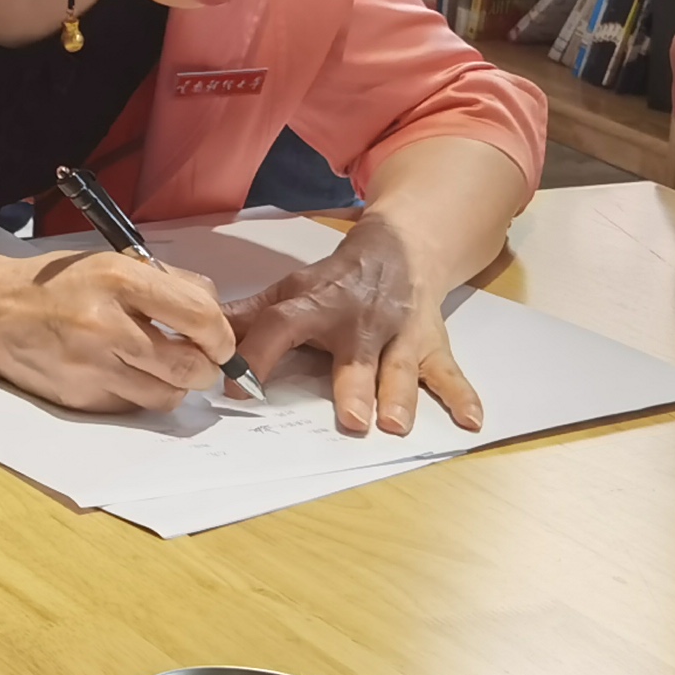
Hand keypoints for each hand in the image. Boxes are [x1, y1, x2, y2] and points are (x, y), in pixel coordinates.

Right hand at [0, 248, 238, 412]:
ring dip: (175, 385)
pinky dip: (140, 394)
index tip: (221, 341)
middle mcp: (106, 324)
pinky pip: (133, 406)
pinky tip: (123, 374)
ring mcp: (92, 366)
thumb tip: (215, 315)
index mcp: (119, 279)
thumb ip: (167, 283)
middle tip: (202, 362)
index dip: (221, 336)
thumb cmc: (57, 284)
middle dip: (206, 369)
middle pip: (190, 366)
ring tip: (161, 368)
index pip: (200, 316)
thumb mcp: (111, 262)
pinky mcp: (81, 397)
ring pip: (167, 395)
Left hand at [231, 215, 481, 437]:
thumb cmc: (337, 281)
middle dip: (353, 386)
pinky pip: (449, 373)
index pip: (281, 327)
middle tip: (351, 418)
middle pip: (354, 357)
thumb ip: (250, 315)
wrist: (400, 249)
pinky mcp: (431, 346)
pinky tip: (471, 421)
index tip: (239, 389)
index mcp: (316, 307)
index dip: (258, 356)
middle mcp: (359, 322)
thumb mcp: (291, 290)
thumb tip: (202, 331)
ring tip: (395, 425)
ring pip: (400, 368)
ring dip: (400, 396)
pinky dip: (462, 395)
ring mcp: (399, 335)